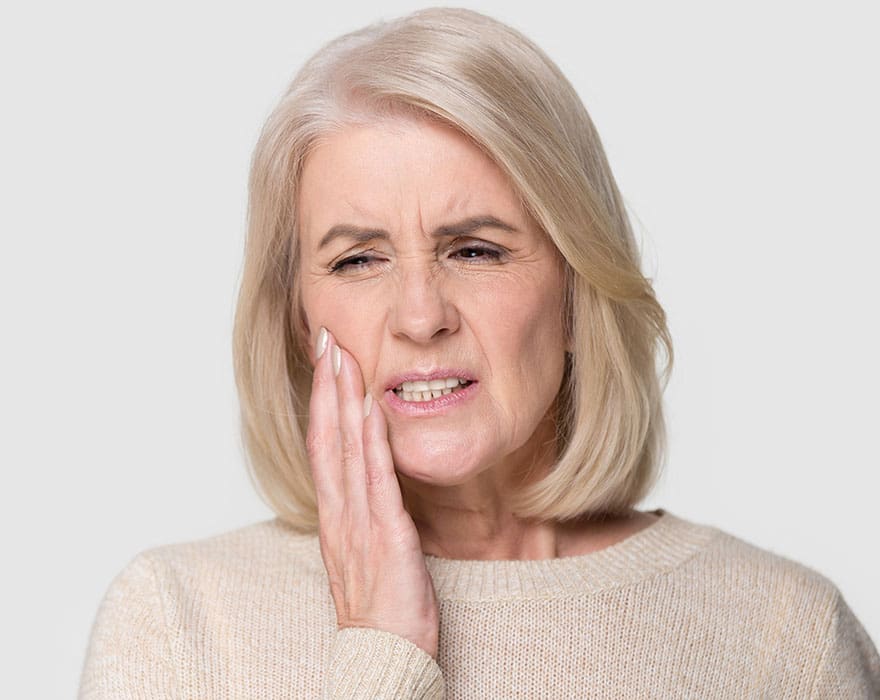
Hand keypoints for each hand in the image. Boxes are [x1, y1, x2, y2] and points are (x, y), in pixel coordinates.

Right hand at [306, 327, 439, 658]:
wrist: (383, 656)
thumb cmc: (379, 608)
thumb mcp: (364, 551)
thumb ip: (363, 512)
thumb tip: (368, 480)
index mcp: (335, 515)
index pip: (323, 445)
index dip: (322, 400)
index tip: (325, 361)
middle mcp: (340, 513)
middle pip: (327, 437)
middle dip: (326, 385)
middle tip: (326, 339)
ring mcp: (360, 523)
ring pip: (346, 450)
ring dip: (344, 399)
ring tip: (344, 356)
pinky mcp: (387, 537)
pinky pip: (378, 482)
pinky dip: (372, 442)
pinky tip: (372, 409)